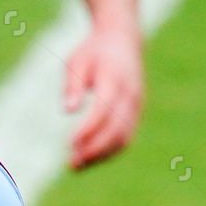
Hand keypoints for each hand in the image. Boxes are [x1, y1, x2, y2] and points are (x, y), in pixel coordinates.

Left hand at [64, 21, 143, 168]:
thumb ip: (73, 85)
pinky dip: (108, 152)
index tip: (70, 144)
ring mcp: (136, 105)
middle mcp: (130, 94)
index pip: (103, 110)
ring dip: (100, 156)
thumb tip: (68, 110)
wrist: (123, 39)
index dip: (88, 129)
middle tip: (71, 164)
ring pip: (123, 138)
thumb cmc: (94, 52)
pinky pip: (125, 137)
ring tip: (75, 166)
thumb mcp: (77, 61)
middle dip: (94, 150)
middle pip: (116, 129)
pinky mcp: (136, 113)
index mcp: (114, 79)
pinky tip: (88, 158)